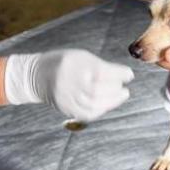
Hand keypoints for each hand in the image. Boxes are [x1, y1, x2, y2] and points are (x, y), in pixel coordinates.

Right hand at [4, 49, 133, 120]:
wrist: (39, 75)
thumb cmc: (66, 62)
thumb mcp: (82, 57)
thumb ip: (101, 66)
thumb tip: (122, 76)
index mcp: (75, 64)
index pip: (101, 71)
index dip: (119, 74)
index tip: (129, 74)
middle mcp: (70, 81)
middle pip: (98, 90)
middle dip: (115, 90)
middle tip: (125, 88)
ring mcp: (67, 96)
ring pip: (93, 103)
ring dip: (111, 101)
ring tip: (121, 95)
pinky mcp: (65, 108)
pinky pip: (86, 113)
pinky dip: (100, 110)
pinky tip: (107, 105)